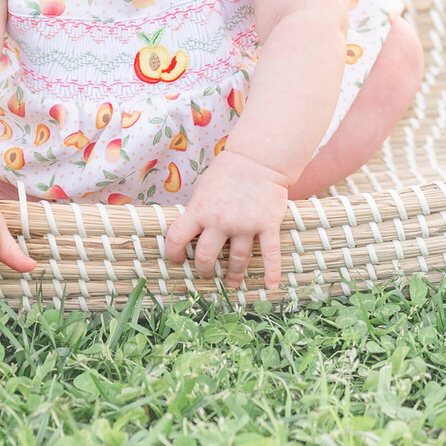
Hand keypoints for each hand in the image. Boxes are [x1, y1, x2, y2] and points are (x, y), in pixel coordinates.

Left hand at [164, 151, 289, 293]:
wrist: (258, 159)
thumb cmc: (227, 172)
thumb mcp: (203, 189)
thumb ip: (197, 211)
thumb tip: (189, 231)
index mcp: (199, 210)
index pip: (177, 238)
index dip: (173, 253)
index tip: (178, 260)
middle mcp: (220, 221)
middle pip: (206, 256)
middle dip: (204, 269)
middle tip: (207, 273)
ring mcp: (244, 225)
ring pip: (237, 259)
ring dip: (234, 274)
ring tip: (233, 282)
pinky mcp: (267, 225)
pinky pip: (269, 253)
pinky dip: (271, 271)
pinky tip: (271, 285)